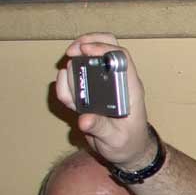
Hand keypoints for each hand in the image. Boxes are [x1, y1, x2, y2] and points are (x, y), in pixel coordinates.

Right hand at [55, 33, 155, 170]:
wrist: (128, 151)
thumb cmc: (129, 142)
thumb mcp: (116, 139)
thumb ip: (101, 128)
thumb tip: (84, 120)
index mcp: (130, 88)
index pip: (120, 57)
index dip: (102, 47)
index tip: (83, 50)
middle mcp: (117, 82)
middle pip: (106, 48)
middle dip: (85, 44)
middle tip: (70, 53)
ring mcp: (103, 85)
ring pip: (88, 61)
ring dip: (72, 68)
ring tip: (68, 93)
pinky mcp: (91, 93)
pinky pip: (76, 81)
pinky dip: (66, 85)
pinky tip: (67, 100)